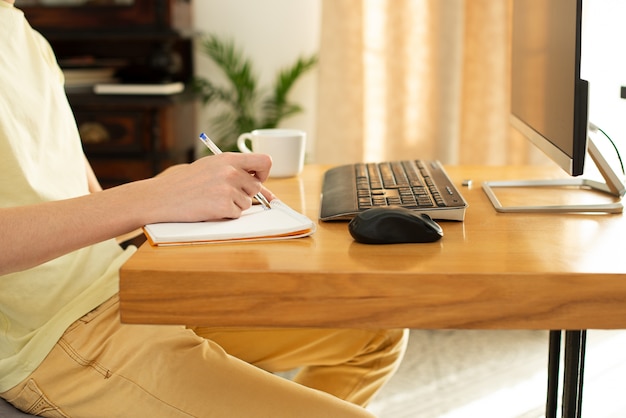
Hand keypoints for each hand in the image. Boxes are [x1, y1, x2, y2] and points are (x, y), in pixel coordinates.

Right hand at [143, 152, 272, 222]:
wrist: (164, 196)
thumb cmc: (187, 182)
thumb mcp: (211, 167)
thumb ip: (236, 171)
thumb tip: (266, 190)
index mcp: (229, 158)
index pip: (265, 161)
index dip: (263, 173)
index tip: (256, 179)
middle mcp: (231, 171)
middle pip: (257, 187)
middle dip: (245, 193)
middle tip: (223, 192)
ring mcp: (228, 189)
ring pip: (248, 203)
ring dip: (234, 205)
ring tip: (213, 199)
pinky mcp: (224, 205)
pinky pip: (237, 214)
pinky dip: (226, 214)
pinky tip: (210, 207)